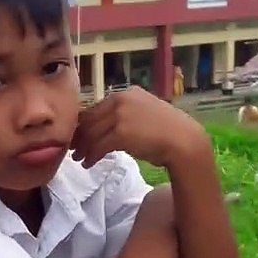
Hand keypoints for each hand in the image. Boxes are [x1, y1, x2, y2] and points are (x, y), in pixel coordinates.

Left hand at [70, 86, 210, 168]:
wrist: (183, 141)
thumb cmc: (166, 131)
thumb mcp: (143, 114)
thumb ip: (123, 115)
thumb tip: (102, 126)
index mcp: (126, 93)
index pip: (97, 108)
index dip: (85, 124)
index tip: (79, 136)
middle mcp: (121, 100)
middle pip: (90, 120)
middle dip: (80, 136)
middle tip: (73, 149)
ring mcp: (120, 115)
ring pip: (92, 134)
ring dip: (83, 148)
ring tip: (79, 159)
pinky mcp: (121, 132)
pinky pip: (98, 146)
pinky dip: (91, 156)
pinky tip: (88, 164)